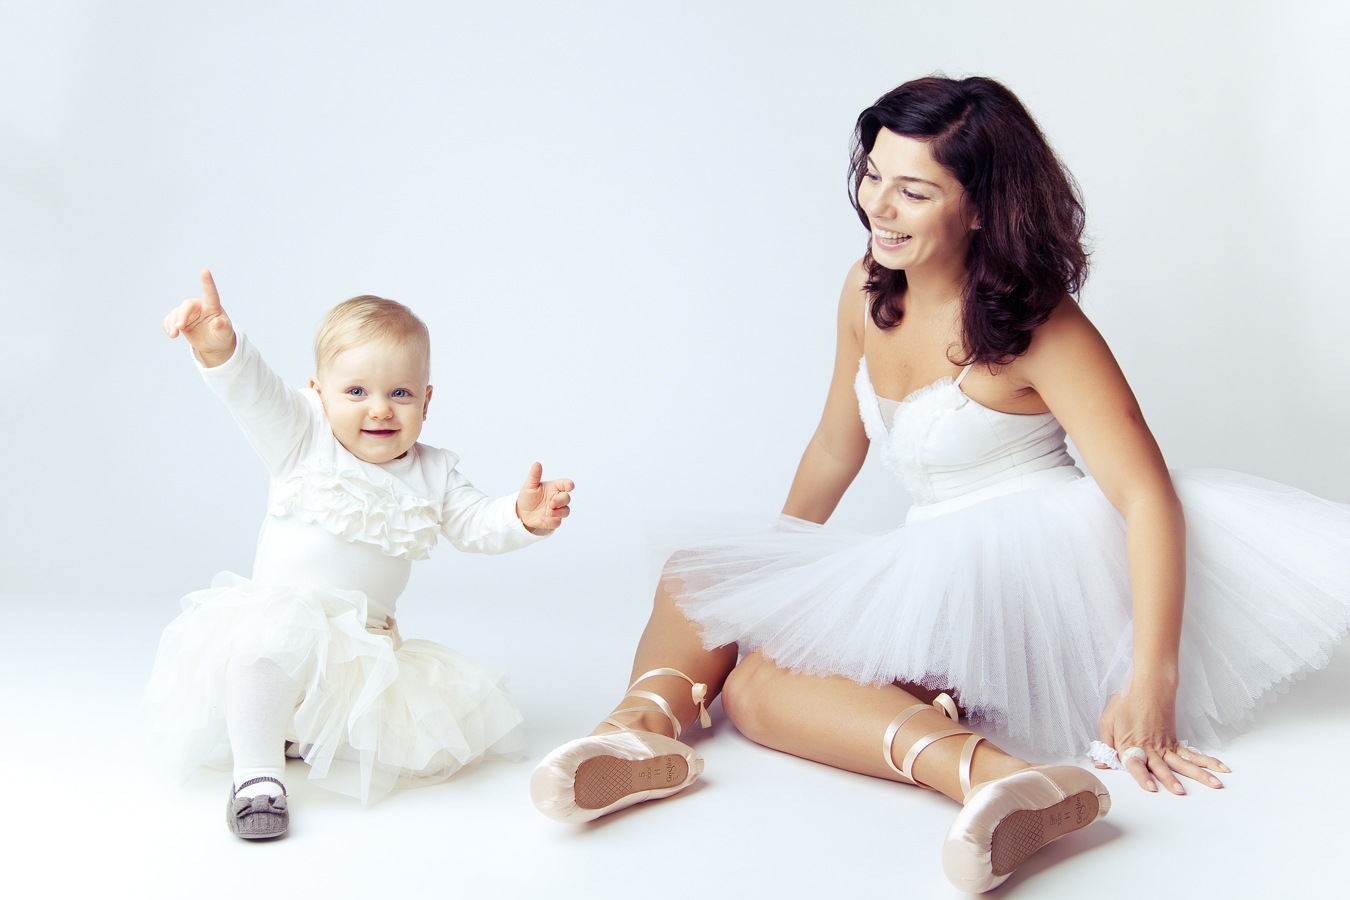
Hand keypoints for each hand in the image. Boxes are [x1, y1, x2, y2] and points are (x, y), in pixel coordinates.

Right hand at [163, 269, 235, 364]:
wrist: (212, 344)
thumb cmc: (221, 335)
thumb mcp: (225, 333)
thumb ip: (222, 327)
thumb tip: (217, 322)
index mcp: (212, 306)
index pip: (210, 292)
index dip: (207, 282)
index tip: (205, 270)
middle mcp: (199, 306)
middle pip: (187, 305)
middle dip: (182, 315)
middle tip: (180, 327)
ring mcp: (188, 312)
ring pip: (176, 312)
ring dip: (172, 323)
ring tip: (173, 335)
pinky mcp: (179, 319)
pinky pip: (170, 318)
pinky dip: (168, 325)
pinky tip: (171, 334)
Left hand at [515, 462, 573, 532]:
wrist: (521, 512)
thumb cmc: (528, 496)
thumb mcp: (529, 485)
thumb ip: (534, 475)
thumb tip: (537, 463)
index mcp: (554, 488)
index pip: (566, 484)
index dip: (569, 485)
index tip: (569, 486)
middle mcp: (557, 499)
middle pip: (567, 498)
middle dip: (562, 500)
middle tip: (552, 502)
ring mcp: (556, 510)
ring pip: (566, 511)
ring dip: (559, 512)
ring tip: (549, 511)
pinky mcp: (552, 520)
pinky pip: (557, 522)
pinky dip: (551, 521)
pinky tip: (542, 518)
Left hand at [1097, 679, 1228, 793]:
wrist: (1147, 686)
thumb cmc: (1125, 703)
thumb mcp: (1107, 722)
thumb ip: (1106, 745)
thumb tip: (1102, 764)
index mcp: (1132, 745)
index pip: (1136, 764)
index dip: (1142, 777)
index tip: (1151, 788)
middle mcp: (1151, 748)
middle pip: (1162, 767)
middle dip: (1171, 780)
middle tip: (1181, 792)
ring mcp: (1165, 745)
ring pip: (1183, 763)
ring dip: (1199, 775)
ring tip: (1215, 785)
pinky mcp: (1174, 741)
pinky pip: (1191, 754)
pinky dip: (1206, 761)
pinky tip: (1220, 768)